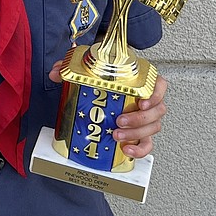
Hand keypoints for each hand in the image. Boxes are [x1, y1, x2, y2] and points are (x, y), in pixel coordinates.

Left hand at [49, 60, 168, 158]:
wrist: (99, 85)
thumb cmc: (100, 75)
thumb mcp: (85, 67)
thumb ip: (70, 67)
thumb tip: (56, 73)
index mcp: (139, 81)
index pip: (159, 85)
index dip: (156, 94)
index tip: (142, 101)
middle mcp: (146, 99)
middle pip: (157, 111)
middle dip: (139, 119)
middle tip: (120, 121)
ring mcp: (144, 117)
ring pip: (153, 127)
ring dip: (136, 134)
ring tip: (117, 135)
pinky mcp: (139, 132)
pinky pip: (147, 143)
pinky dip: (140, 149)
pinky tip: (127, 149)